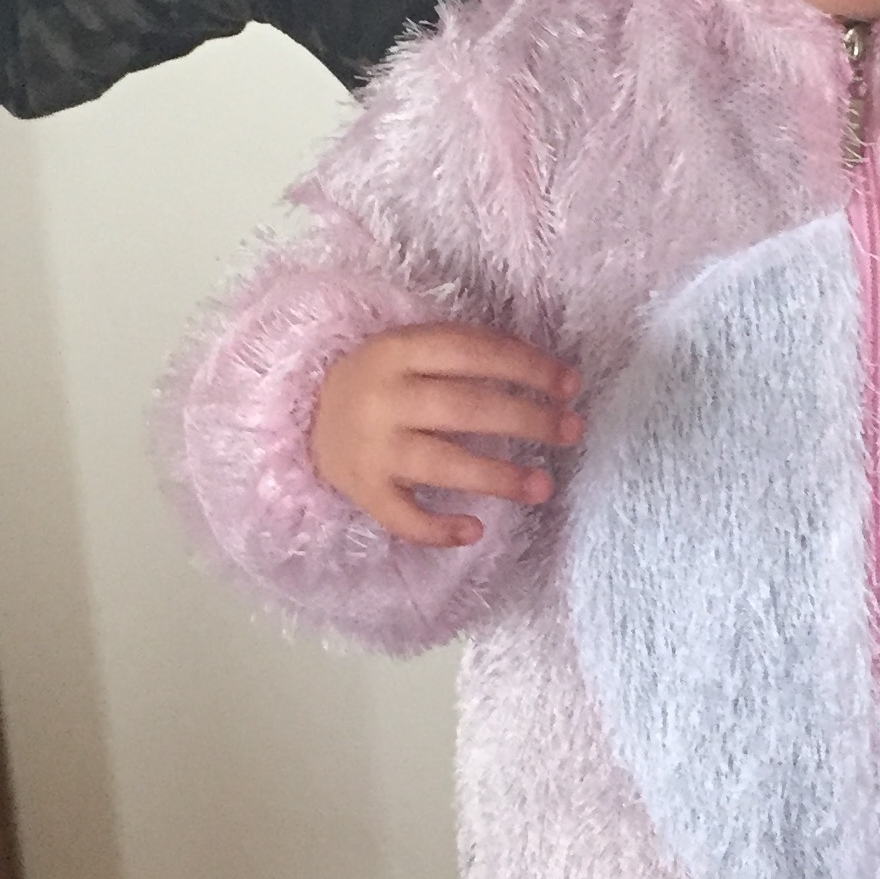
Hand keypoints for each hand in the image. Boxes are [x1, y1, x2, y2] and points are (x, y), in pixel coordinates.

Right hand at [310, 324, 583, 546]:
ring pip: (442, 463)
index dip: (527, 367)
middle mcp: (383, 398)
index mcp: (398, 350)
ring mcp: (372, 449)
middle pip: (465, 407)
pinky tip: (476, 529)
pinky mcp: (363, 491)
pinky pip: (403, 517)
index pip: (473, 352)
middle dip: (527, 419)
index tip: (571, 385)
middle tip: (572, 430)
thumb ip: (470, 353)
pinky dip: (438, 528)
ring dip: (499, 477)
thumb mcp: (414, 349)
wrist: (307, 414)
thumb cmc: (384, 379)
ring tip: (545, 487)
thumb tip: (550, 375)